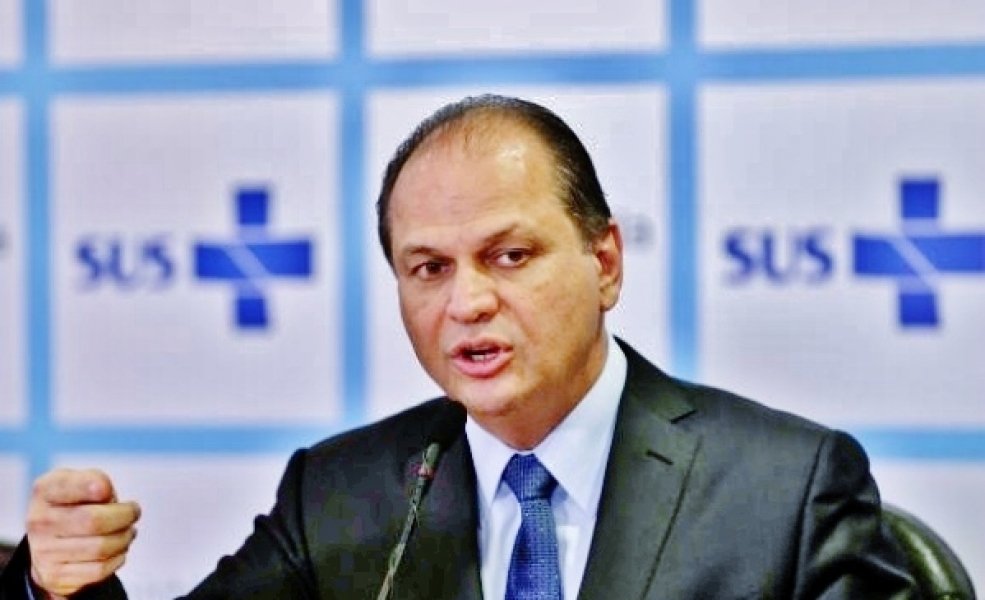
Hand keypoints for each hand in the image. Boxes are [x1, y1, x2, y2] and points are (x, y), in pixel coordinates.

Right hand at [26, 468, 140, 597]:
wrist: (52, 541)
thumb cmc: (76, 504)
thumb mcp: (81, 482)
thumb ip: (95, 482)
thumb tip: (107, 498)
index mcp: (45, 491)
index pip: (68, 486)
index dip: (93, 486)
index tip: (106, 490)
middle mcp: (40, 521)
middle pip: (94, 521)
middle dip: (125, 516)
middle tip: (133, 512)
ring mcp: (45, 551)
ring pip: (101, 548)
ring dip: (125, 538)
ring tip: (128, 531)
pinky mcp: (55, 575)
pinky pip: (99, 569)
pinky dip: (118, 558)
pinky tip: (118, 549)